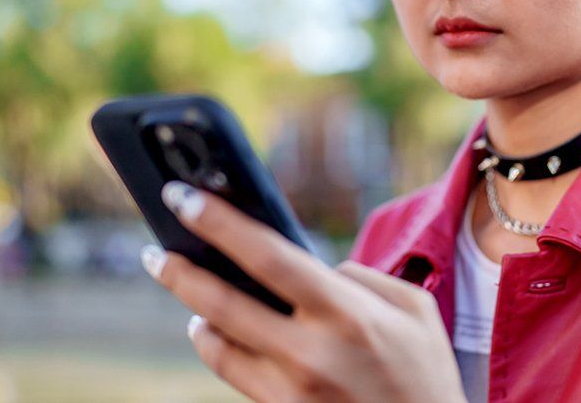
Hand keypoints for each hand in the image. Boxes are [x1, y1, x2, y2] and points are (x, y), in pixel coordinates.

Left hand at [139, 181, 466, 402]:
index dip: (221, 223)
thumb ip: (362, 278)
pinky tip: (209, 330)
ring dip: (193, 311)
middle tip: (154, 250)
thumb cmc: (426, 374)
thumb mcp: (415, 311)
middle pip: (222, 303)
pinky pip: (230, 375)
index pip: (268, 256)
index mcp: (348, 313)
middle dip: (180, 270)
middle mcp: (311, 353)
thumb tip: (314, 267)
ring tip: (184, 287)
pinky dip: (213, 346)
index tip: (184, 197)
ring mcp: (291, 390)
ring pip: (216, 344)